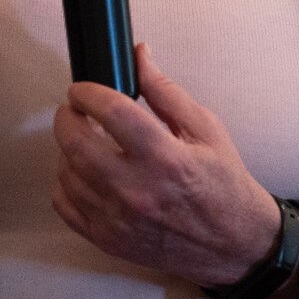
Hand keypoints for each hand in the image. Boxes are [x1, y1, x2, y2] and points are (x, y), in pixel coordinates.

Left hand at [51, 43, 281, 286]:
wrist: (233, 243)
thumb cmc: (222, 183)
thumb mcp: (205, 129)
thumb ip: (166, 91)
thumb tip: (139, 56)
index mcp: (165, 158)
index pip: (110, 112)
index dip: (88, 92)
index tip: (83, 89)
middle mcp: (137, 191)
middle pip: (76, 144)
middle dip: (67, 117)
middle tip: (74, 109)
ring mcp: (119, 220)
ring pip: (67, 174)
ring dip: (67, 149)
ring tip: (84, 139)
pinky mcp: (109, 241)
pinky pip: (65, 206)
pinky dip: (65, 183)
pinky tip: (82, 172)